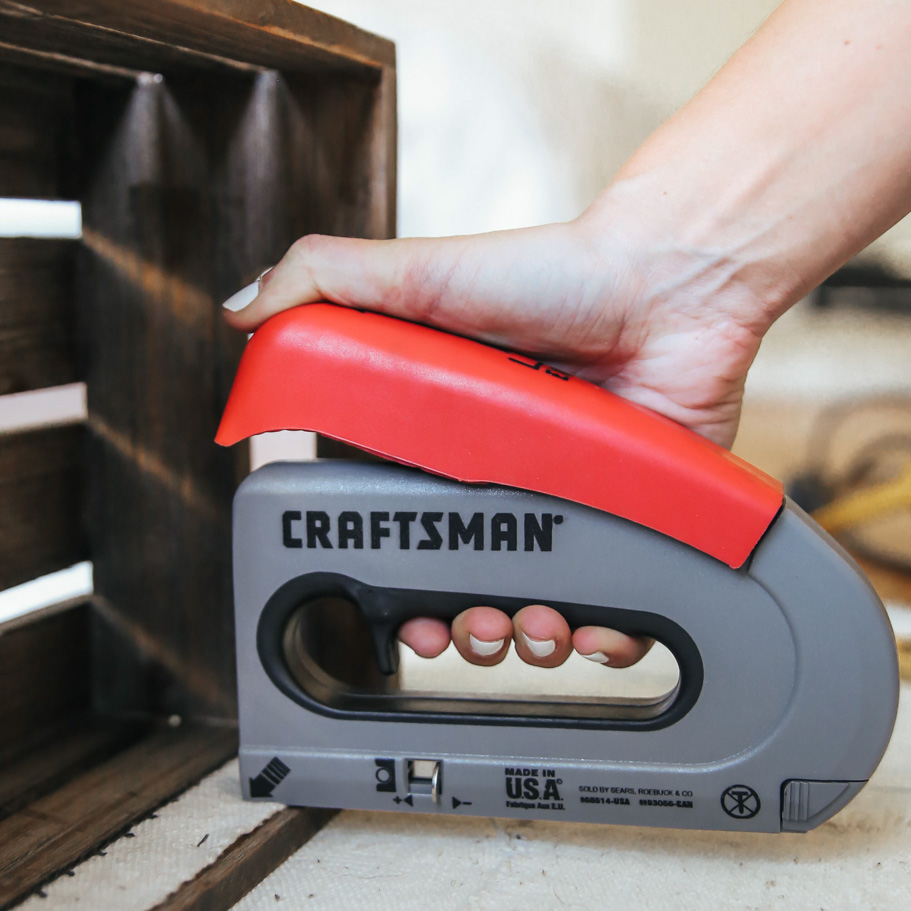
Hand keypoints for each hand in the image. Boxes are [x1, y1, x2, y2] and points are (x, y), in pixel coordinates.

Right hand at [223, 182, 768, 667]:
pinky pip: (621, 598)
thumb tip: (241, 309)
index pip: (403, 526)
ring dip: (528, 640)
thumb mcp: (419, 270)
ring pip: (539, 605)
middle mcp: (506, 475)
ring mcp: (572, 499)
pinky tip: (599, 631)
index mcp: (445, 435)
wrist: (668, 283)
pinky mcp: (637, 513)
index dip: (392, 576)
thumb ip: (324, 278)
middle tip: (462, 628)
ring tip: (534, 629)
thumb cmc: (553, 270)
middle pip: (469, 581)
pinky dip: (610, 634)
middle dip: (458, 628)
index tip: (392, 607)